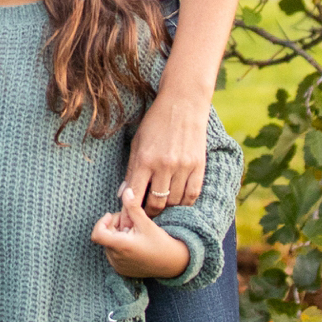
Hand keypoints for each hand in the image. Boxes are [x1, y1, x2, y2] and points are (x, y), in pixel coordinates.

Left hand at [92, 185, 190, 278]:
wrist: (174, 264)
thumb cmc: (161, 243)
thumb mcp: (147, 223)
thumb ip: (133, 207)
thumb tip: (126, 191)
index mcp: (121, 246)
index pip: (97, 234)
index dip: (102, 222)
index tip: (111, 216)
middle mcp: (116, 259)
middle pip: (104, 237)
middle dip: (114, 226)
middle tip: (130, 223)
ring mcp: (118, 266)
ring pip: (109, 245)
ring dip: (117, 236)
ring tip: (134, 233)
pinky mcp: (122, 271)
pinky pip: (113, 255)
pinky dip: (120, 246)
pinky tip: (134, 244)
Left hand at [124, 87, 210, 215]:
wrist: (183, 105)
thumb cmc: (156, 123)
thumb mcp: (137, 143)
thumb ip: (132, 170)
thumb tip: (123, 194)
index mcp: (145, 160)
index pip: (135, 195)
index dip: (130, 209)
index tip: (128, 216)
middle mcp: (164, 166)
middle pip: (156, 203)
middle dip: (150, 212)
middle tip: (147, 214)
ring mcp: (184, 167)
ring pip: (175, 201)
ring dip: (168, 207)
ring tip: (162, 207)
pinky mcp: (199, 166)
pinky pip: (192, 194)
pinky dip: (185, 202)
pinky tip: (178, 201)